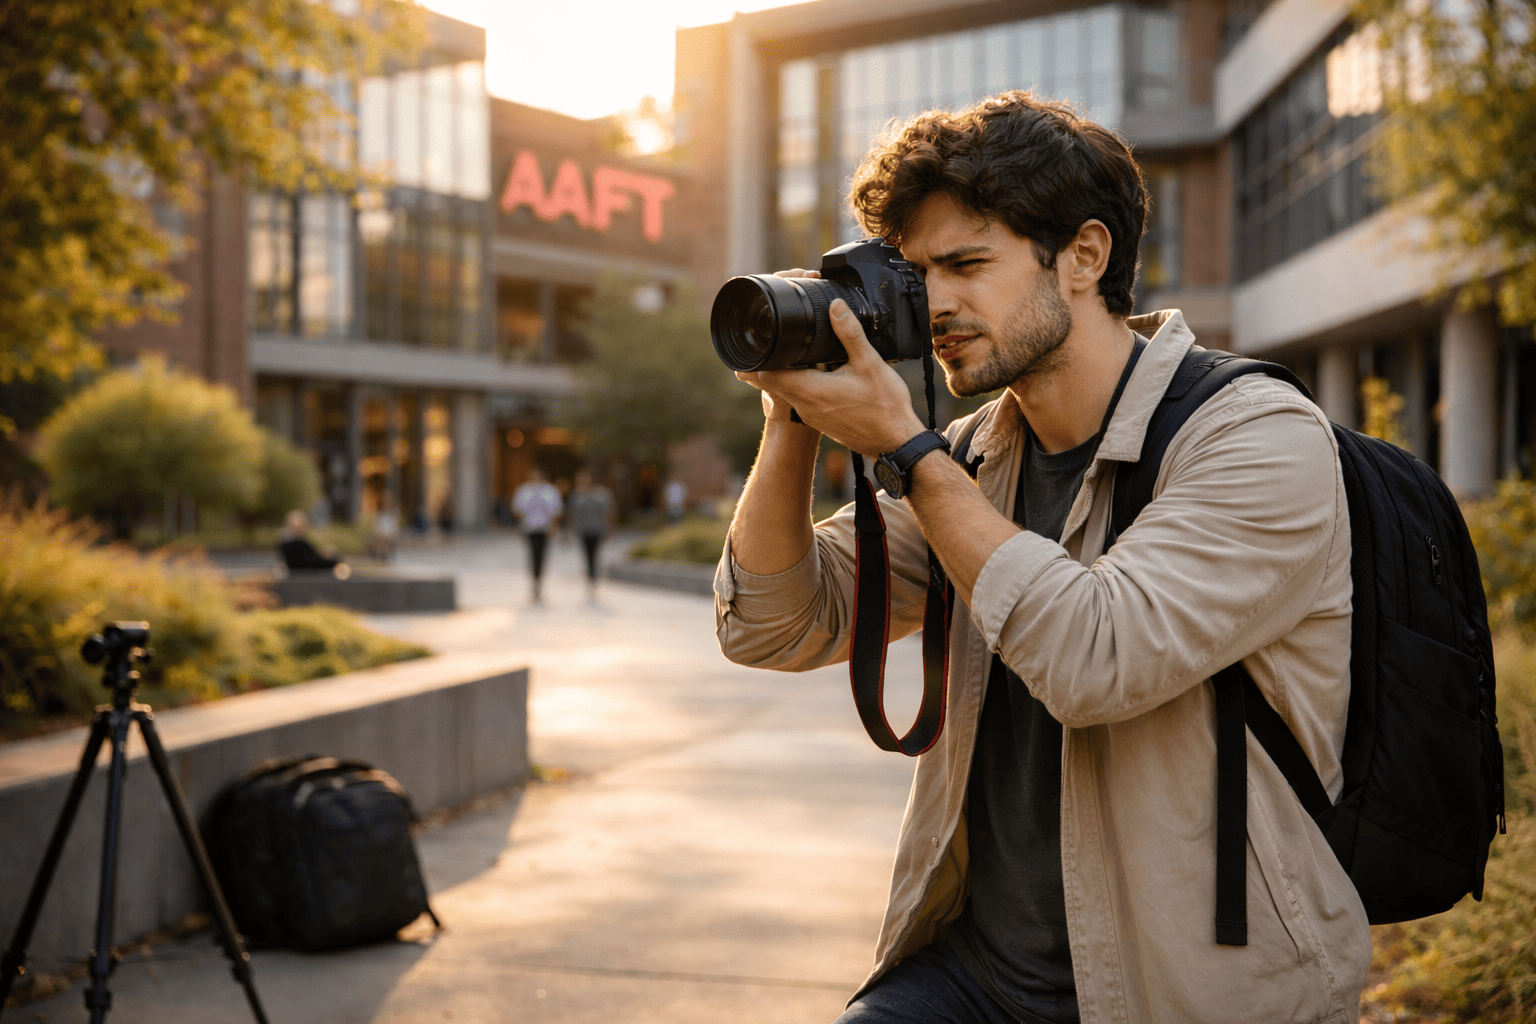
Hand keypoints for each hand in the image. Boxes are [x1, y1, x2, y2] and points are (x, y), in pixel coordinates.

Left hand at [736, 296, 926, 457]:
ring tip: (791, 352)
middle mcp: (805, 406)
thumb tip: (835, 306)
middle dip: (770, 361)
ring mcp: (811, 416)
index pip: (766, 374)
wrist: (896, 443)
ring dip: (785, 373)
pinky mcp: (821, 421)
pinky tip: (814, 373)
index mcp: (810, 390)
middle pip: (771, 382)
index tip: (763, 338)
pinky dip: (799, 385)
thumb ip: (849, 333)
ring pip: (785, 391)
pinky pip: (799, 400)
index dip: (760, 356)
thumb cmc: (885, 407)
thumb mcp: (869, 363)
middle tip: (773, 339)